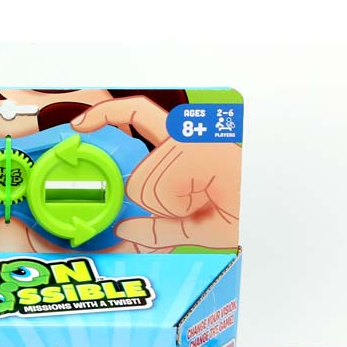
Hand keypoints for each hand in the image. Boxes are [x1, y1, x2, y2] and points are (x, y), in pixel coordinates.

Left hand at [73, 98, 239, 250]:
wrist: (268, 209)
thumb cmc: (239, 214)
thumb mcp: (191, 230)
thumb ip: (156, 231)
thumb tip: (124, 232)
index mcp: (182, 146)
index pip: (136, 115)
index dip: (105, 115)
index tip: (78, 124)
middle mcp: (185, 138)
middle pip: (138, 177)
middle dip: (154, 204)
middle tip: (190, 208)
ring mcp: (192, 144)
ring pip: (147, 186)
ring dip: (171, 207)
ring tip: (208, 201)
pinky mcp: (199, 151)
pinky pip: (163, 189)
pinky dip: (179, 204)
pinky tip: (205, 197)